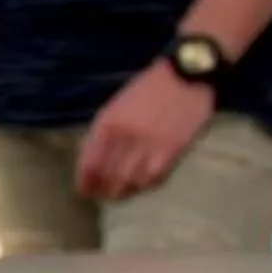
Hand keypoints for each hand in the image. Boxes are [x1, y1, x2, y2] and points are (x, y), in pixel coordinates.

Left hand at [76, 61, 215, 200]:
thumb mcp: (118, 104)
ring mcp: (149, 145)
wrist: (187, 75)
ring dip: (123, 193)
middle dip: (102, 191)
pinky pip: (153, 179)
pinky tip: (141, 186)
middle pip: (108, 177)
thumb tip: (93, 158)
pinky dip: (144, 186)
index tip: (84, 191)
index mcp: (108, 122)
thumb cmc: (149, 87)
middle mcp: (125, 136)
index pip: (89, 164)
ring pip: (130, 182)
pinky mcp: (172, 150)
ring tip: (120, 195)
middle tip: (102, 197)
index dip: (85, 182)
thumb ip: (104, 130)